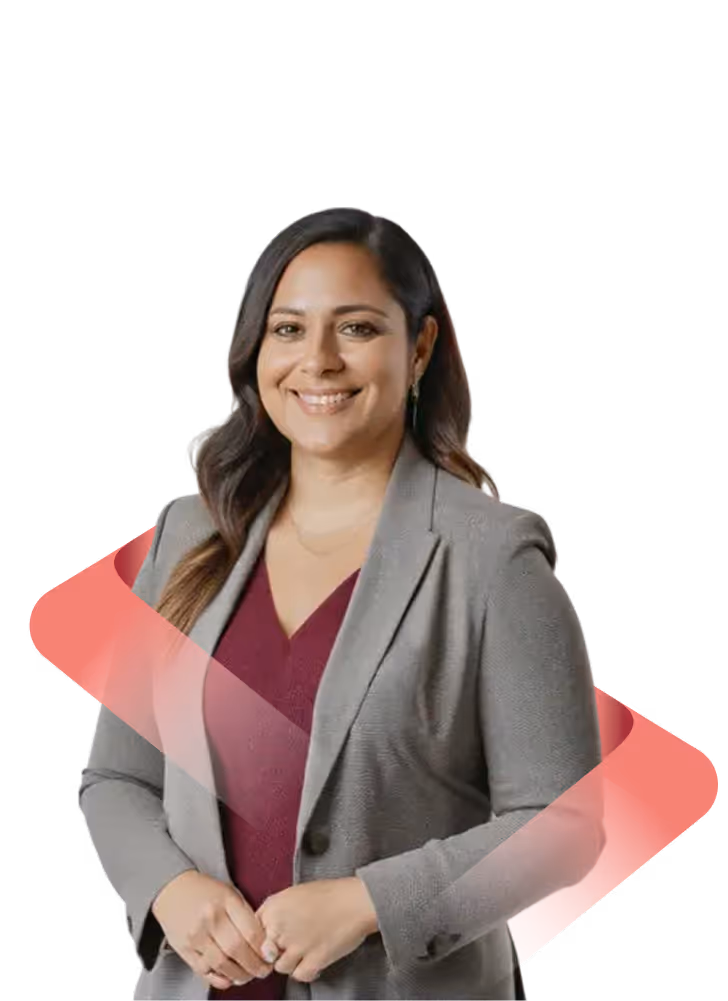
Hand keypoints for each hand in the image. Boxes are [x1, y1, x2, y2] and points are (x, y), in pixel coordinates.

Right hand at [151, 869, 275, 989]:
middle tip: (263, 970)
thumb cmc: (206, 891)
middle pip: (238, 950)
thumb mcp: (230, 893)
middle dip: (254, 966)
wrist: (173, 889)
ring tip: (248, 976)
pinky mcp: (184, 948)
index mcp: (226, 901)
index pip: (251, 932)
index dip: (264, 949)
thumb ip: (245, 915)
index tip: (271, 956)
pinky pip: (204, 970)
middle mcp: (210, 918)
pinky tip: (229, 978)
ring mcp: (196, 935)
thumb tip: (262, 942)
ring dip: (239, 975)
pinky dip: (219, 979)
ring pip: (221, 964)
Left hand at [254, 877, 377, 983]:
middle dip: (276, 951)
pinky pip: (299, 976)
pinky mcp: (313, 960)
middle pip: (265, 953)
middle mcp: (280, 927)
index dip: (262, 940)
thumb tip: (264, 931)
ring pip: (280, 967)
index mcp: (273, 907)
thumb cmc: (329, 894)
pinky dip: (306, 970)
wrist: (356, 901)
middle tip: (292, 945)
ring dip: (292, 962)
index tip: (271, 942)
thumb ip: (275, 912)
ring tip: (305, 950)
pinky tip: (314, 959)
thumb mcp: (294, 893)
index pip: (252, 933)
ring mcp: (296, 945)